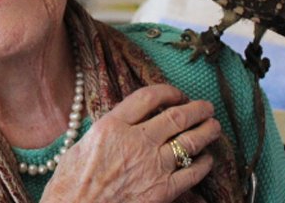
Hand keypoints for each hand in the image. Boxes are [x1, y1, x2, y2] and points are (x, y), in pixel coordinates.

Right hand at [41, 84, 219, 202]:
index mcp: (112, 125)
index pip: (149, 97)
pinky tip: (206, 159)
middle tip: (206, 107)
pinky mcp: (163, 191)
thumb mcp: (83, 144)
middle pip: (176, 116)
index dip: (168, 92)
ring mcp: (152, 166)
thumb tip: (126, 121)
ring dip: (207, 130)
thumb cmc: (70, 184)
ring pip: (190, 141)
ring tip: (213, 126)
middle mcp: (136, 141)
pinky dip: (204, 163)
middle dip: (196, 109)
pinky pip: (193, 172)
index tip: (176, 94)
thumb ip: (108, 129)